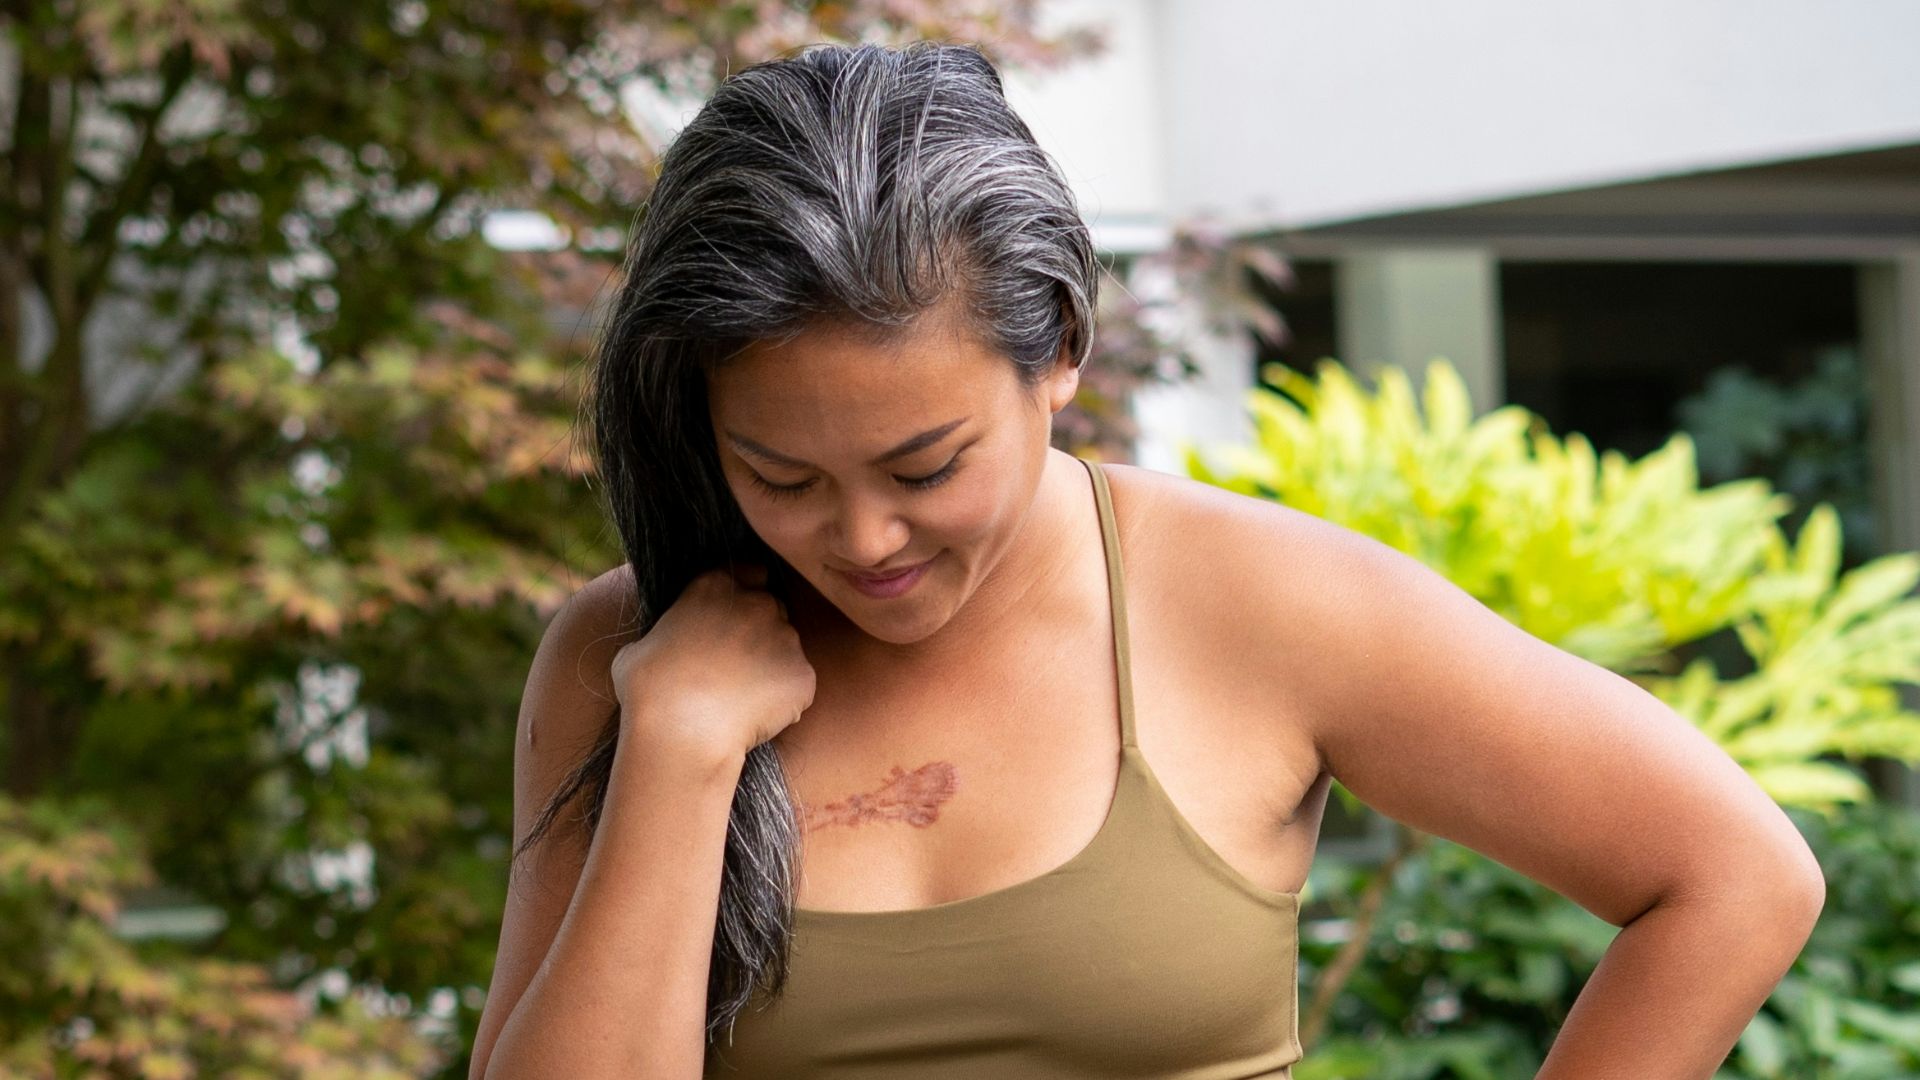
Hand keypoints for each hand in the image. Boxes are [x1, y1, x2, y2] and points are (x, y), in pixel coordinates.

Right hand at [610, 563, 815, 763]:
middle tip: (736, 666)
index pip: (750, 573)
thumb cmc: (649, 689)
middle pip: (772, 608)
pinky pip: (798, 684)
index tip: (732, 621)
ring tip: (741, 698)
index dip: (745, 595)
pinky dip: (785, 699)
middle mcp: (757, 602)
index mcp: (716, 585)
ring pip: (788, 647)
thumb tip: (665, 645)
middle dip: (761, 630)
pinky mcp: (802, 674)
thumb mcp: (640, 645)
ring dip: (772, 665)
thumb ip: (666, 632)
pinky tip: (756, 717)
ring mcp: (786, 637)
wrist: (680, 730)